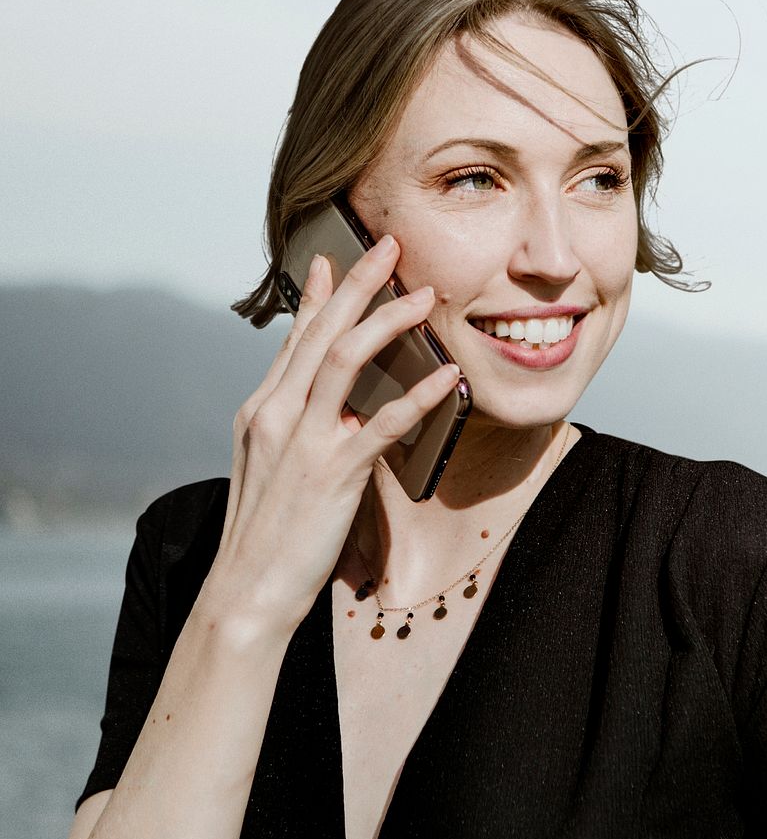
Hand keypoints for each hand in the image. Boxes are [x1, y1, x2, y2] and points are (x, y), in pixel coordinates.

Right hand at [204, 235, 459, 631]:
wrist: (246, 591)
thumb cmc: (266, 530)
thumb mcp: (269, 464)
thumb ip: (296, 425)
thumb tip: (331, 402)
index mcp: (262, 409)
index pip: (295, 339)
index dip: (317, 296)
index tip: (333, 257)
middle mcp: (276, 413)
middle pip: (320, 332)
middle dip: (357, 284)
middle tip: (389, 247)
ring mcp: (301, 440)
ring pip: (343, 360)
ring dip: (386, 322)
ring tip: (422, 297)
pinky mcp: (330, 473)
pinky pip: (380, 424)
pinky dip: (417, 396)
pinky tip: (447, 378)